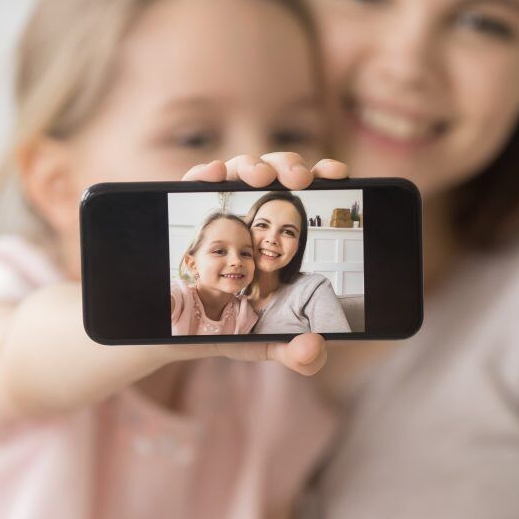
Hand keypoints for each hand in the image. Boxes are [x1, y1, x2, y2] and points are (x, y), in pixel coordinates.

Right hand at [179, 152, 348, 375]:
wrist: (180, 334)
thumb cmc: (230, 329)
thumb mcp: (267, 342)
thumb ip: (296, 352)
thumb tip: (315, 347)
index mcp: (281, 237)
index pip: (306, 195)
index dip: (323, 176)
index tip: (337, 174)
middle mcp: (253, 215)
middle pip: (275, 173)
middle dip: (288, 167)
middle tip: (299, 180)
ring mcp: (221, 209)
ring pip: (240, 169)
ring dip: (251, 166)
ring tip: (259, 178)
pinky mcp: (184, 210)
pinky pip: (194, 182)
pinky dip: (205, 172)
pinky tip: (213, 174)